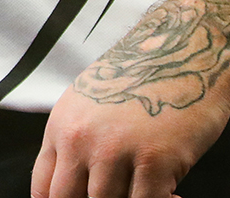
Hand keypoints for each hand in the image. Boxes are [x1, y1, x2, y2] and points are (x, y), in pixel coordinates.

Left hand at [30, 0, 229, 197]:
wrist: (185, 46)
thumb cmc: (143, 75)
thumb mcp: (91, 101)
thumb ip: (77, 142)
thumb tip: (76, 188)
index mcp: (62, 126)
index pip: (44, 191)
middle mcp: (81, 139)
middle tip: (120, 196)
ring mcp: (115, 151)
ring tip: (149, 190)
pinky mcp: (154, 160)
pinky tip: (174, 193)